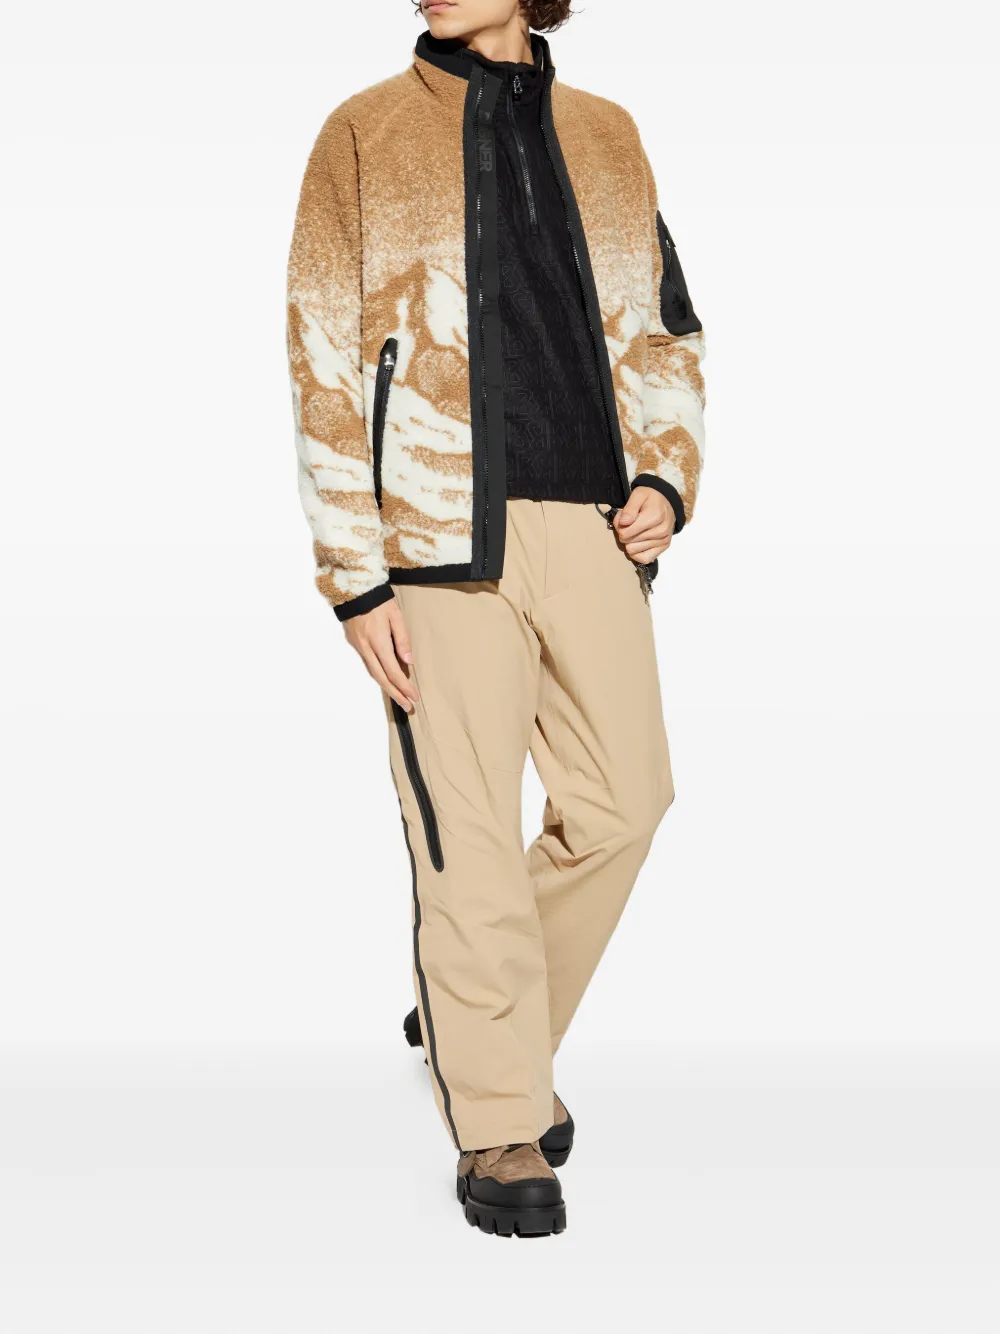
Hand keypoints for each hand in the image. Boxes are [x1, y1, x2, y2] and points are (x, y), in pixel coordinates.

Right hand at [343, 597, 418, 712]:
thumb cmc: (378, 599)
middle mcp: (366, 648)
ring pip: (373, 673)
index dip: (404, 686)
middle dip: (395, 694)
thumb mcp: (395, 616)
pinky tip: (386, 679)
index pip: (393, 671)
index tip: (413, 697)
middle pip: (381, 678)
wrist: (353, 588)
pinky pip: (368, 664)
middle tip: (407, 706)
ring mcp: (358, 646)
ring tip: (399, 697)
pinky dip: (378, 675)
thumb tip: (408, 661)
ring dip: (386, 687)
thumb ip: (402, 639)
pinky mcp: (354, 643)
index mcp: (378, 641)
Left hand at [613, 486, 675, 562]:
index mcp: (654, 517)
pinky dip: (637, 552)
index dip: (619, 525)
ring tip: (635, 530)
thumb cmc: (650, 499)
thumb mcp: (638, 495)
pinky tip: (638, 542)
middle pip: (627, 542)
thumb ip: (629, 508)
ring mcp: (663, 541)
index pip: (625, 532)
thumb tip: (624, 523)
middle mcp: (661, 531)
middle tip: (630, 523)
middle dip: (624, 532)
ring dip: (630, 542)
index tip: (623, 517)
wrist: (667, 503)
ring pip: (633, 551)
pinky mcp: (663, 548)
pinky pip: (644, 559)